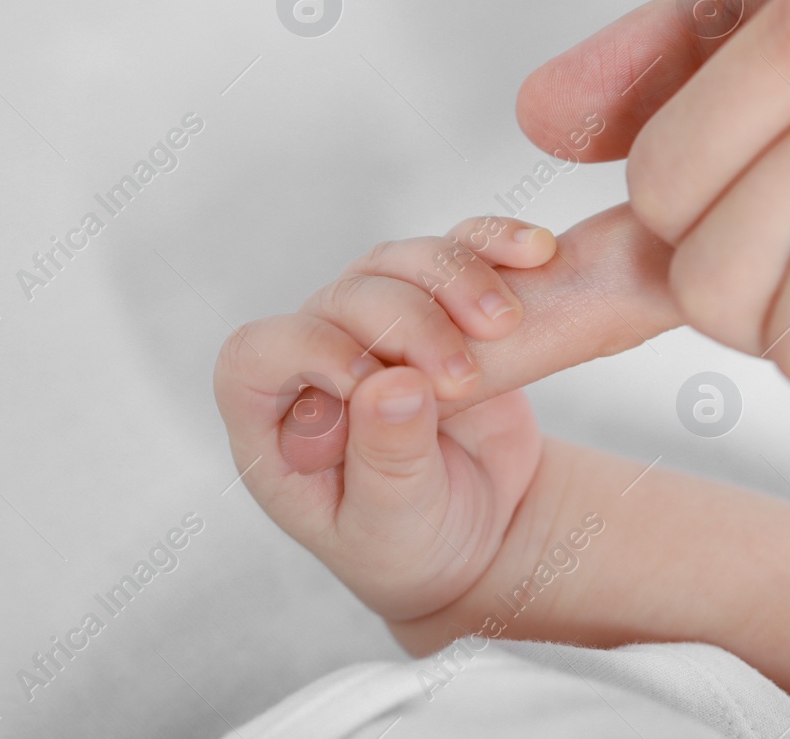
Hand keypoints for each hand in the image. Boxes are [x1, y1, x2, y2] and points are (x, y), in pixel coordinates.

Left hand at [212, 216, 556, 619]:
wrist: (484, 532)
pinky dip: (494, 244)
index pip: (256, 353)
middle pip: (343, 298)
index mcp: (275, 421)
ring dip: (453, 278)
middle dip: (406, 323)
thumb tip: (390, 385)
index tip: (373, 383)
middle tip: (462, 377)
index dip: (310, 351)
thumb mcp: (395, 525)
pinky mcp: (440, 305)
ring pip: (397, 262)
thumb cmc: (412, 544)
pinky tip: (533, 252)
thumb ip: (388, 462)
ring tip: (505, 323)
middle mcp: (316, 359)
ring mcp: (376, 324)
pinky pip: (457, 252)